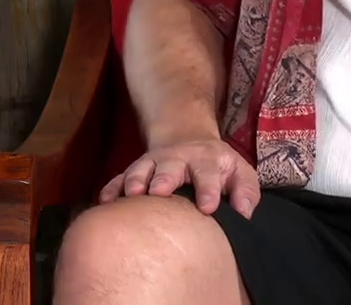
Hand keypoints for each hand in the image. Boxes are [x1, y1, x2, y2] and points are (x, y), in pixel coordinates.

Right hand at [98, 136, 260, 216]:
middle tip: (159, 192)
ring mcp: (153, 164)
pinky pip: (119, 178)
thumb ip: (245, 191)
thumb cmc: (216, 165)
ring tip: (131, 195)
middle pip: (169, 167)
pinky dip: (112, 188)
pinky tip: (105, 202)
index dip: (207, 189)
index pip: (207, 174)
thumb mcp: (239, 171)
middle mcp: (176, 160)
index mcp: (205, 160)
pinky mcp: (136, 171)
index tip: (207, 207)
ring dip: (134, 180)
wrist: (186, 139)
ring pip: (140, 170)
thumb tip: (244, 213)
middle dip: (163, 178)